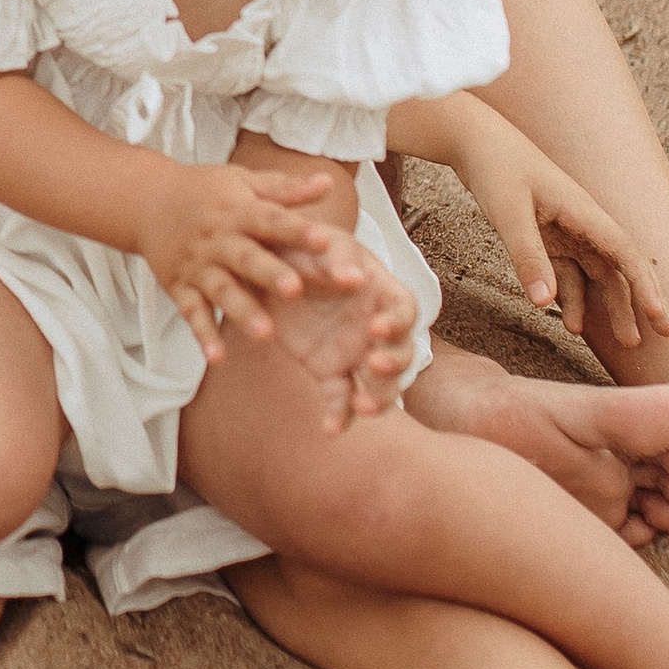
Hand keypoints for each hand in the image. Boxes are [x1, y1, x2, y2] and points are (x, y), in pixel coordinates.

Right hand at [133, 158, 353, 368]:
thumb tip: (328, 181)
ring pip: (222, 290)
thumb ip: (287, 189)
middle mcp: (218, 240)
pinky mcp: (180, 287)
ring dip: (242, 312)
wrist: (146, 200)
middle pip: (246, 258)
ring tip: (265, 334)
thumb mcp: (244, 182)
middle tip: (295, 290)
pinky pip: (191, 313)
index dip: (297, 231)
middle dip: (270, 274)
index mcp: (238, 212)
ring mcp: (198, 266)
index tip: (325, 242)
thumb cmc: (204, 191)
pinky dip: (203, 335)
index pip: (271, 220)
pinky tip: (217, 356)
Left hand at [263, 244, 420, 434]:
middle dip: (394, 363)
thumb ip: (337, 257)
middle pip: (403, 353)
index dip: (397, 322)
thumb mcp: (318, 241)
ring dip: (379, 396)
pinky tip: (331, 428)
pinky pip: (342, 399)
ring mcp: (355, 351)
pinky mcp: (329, 371)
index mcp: (379, 290)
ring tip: (363, 405)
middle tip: (373, 365)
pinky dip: (340, 416)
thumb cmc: (301, 246)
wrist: (264, 266)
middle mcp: (374, 325)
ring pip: (381, 384)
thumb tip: (355, 278)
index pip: (404, 310)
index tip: (376, 329)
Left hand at [445, 109, 668, 347]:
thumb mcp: (509, 214)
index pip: (626, 254)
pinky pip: (568, 272)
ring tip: (620, 341)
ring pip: (596, 275)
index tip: (661, 317)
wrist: (475, 140)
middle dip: (638, 303)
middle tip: (656, 338)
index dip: (647, 287)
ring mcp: (566, 230)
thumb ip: (528, 257)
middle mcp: (583, 222)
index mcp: (584, 212)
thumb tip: (545, 304)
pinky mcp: (547, 237)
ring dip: (607, 307)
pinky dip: (573, 296)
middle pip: (618, 269)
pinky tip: (571, 322)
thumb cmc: (496, 169)